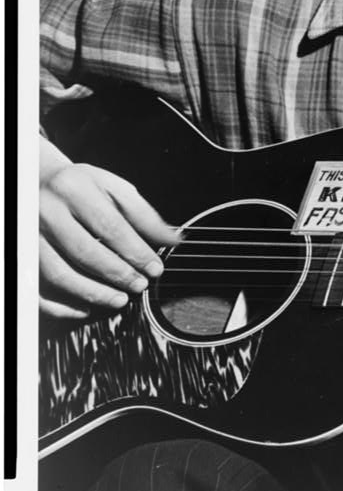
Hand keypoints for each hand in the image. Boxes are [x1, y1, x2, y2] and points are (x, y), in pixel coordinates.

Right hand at [39, 136, 179, 318]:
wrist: (37, 182)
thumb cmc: (82, 188)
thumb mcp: (114, 189)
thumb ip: (144, 215)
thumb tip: (174, 239)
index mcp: (74, 188)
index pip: (110, 226)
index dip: (136, 251)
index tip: (155, 268)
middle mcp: (47, 210)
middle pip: (85, 252)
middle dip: (118, 274)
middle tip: (140, 286)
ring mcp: (29, 235)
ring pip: (59, 274)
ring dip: (93, 292)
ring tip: (120, 300)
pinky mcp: (19, 256)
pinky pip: (36, 288)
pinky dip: (60, 305)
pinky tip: (85, 308)